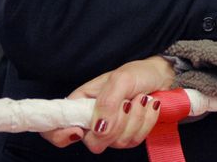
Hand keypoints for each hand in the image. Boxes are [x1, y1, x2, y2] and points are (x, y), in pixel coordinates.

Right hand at [41, 56, 173, 151]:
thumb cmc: (137, 73)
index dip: (61, 135)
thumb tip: (99, 129)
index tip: (80, 130)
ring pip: (117, 142)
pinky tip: (149, 106)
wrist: (162, 76)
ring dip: (136, 119)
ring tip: (141, 99)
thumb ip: (107, 102)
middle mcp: (92, 120)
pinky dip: (146, 122)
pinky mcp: (128, 135)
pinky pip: (134, 141)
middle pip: (93, 143)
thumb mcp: (120, 79)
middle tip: (127, 102)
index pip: (55, 127)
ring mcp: (111, 131)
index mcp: (80, 104)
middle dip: (117, 123)